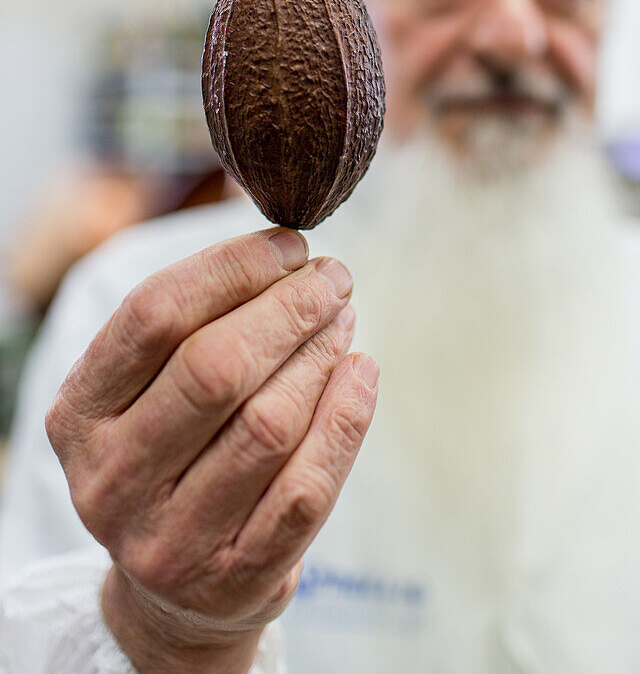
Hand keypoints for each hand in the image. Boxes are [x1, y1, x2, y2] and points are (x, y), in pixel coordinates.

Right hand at [45, 228, 377, 672]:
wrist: (176, 592)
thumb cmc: (173, 453)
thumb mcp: (148, 391)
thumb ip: (195, 323)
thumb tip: (288, 253)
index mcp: (79, 414)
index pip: (155, 315)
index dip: (232, 268)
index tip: (291, 246)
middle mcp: (112, 479)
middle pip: (215, 367)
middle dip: (289, 308)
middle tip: (335, 278)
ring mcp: (170, 538)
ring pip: (268, 423)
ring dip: (321, 355)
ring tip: (344, 320)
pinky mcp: (236, 577)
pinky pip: (308, 486)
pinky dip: (346, 418)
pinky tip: (362, 374)